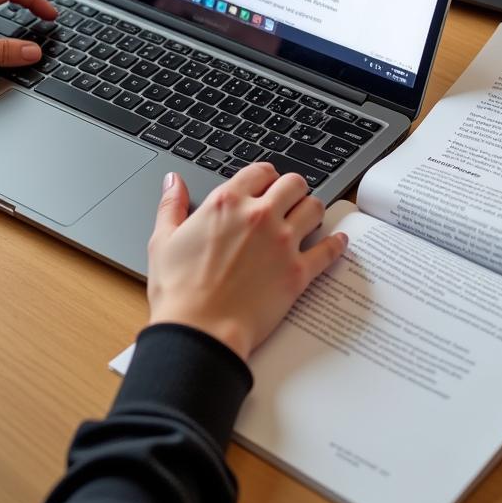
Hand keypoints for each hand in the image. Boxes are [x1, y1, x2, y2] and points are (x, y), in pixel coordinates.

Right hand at [146, 163, 347, 362]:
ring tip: (308, 217)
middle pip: (294, 183)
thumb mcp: (163, 239)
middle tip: (289, 199)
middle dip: (292, 189)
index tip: (265, 184)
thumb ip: (170, 204)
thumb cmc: (177, 291)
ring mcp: (282, 243)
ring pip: (315, 208)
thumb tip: (172, 181)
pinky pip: (328, 250)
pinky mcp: (298, 273)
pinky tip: (338, 241)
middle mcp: (259, 216)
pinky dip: (336, 244)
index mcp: (227, 203)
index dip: (264, 176)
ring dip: (312, 210)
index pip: (260, 171)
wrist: (199, 331)